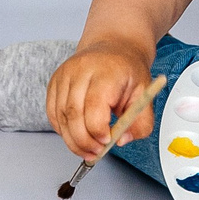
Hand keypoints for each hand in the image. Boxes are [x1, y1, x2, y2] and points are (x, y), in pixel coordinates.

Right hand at [46, 41, 156, 160]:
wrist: (113, 47)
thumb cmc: (127, 70)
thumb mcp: (145, 95)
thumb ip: (140, 123)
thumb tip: (122, 140)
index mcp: (106, 71)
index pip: (93, 106)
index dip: (97, 130)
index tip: (107, 142)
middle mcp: (80, 70)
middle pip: (73, 114)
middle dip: (83, 141)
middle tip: (95, 153)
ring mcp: (64, 75)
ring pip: (60, 116)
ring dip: (72, 140)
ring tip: (87, 149)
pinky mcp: (54, 82)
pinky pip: (53, 113)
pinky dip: (62, 130)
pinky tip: (76, 135)